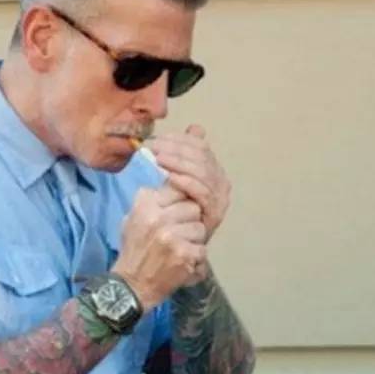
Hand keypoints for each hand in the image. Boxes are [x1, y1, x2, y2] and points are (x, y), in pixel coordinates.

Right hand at [112, 183, 206, 311]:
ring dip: (194, 239)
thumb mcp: (133, 218)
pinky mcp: (184, 254)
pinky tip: (182, 262)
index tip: (175, 214)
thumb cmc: (134, 250)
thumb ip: (152, 201)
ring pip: (200, 227)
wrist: (132, 285)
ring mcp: (172, 236)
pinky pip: (202, 249)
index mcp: (145, 205)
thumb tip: (173, 180)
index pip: (178, 189)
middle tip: (177, 234)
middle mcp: (158, 217)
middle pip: (193, 207)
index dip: (180, 203)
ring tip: (179, 249)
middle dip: (189, 220)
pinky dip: (195, 258)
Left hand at [147, 124, 231, 242]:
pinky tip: (169, 177)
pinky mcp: (215, 213)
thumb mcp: (173, 180)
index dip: (178, 139)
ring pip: (202, 171)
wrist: (171, 245)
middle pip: (202, 156)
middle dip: (175, 149)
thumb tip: (196, 128)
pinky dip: (185, 181)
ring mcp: (220, 198)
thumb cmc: (170, 212)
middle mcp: (221, 182)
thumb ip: (182, 156)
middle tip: (153, 148)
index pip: (199, 146)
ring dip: (178, 162)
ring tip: (158, 159)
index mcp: (213, 170)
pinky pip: (202, 191)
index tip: (157, 139)